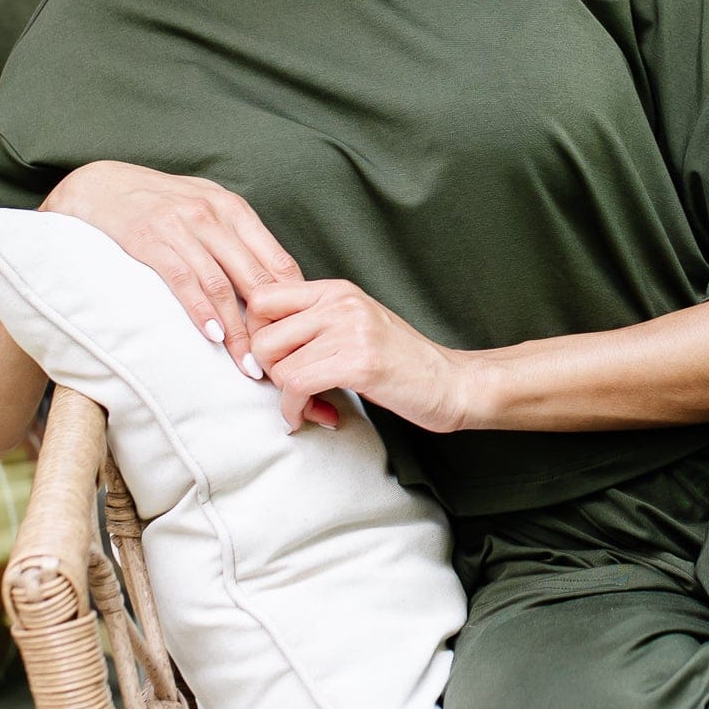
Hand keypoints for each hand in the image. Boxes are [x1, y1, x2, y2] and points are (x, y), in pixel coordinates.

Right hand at [39, 162, 334, 421]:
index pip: (278, 262)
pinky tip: (213, 336)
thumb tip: (273, 292)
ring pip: (222, 284)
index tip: (303, 342)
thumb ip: (236, 244)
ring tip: (249, 366)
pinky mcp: (148, 237)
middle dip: (272, 326)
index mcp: (234, 209)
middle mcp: (213, 214)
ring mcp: (180, 224)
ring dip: (239, 330)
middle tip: (284, 366)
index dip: (295, 305)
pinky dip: (201, 310)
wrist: (95, 185)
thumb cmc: (156, 206)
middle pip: (256, 278)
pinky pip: (183, 278)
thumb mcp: (204, 212)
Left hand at [246, 279, 475, 433]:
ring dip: (286, 398)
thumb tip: (263, 342)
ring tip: (310, 407)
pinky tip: (312, 417)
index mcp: (338, 290)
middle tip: (290, 389)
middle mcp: (341, 303)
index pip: (263, 297)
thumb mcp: (358, 327)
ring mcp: (351, 330)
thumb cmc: (405, 363)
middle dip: (268, 372)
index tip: (273, 362)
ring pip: (278, 366)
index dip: (255, 334)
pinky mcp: (359, 362)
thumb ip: (318, 325)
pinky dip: (295, 410)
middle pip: (262, 335)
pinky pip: (298, 387)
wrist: (453, 383)